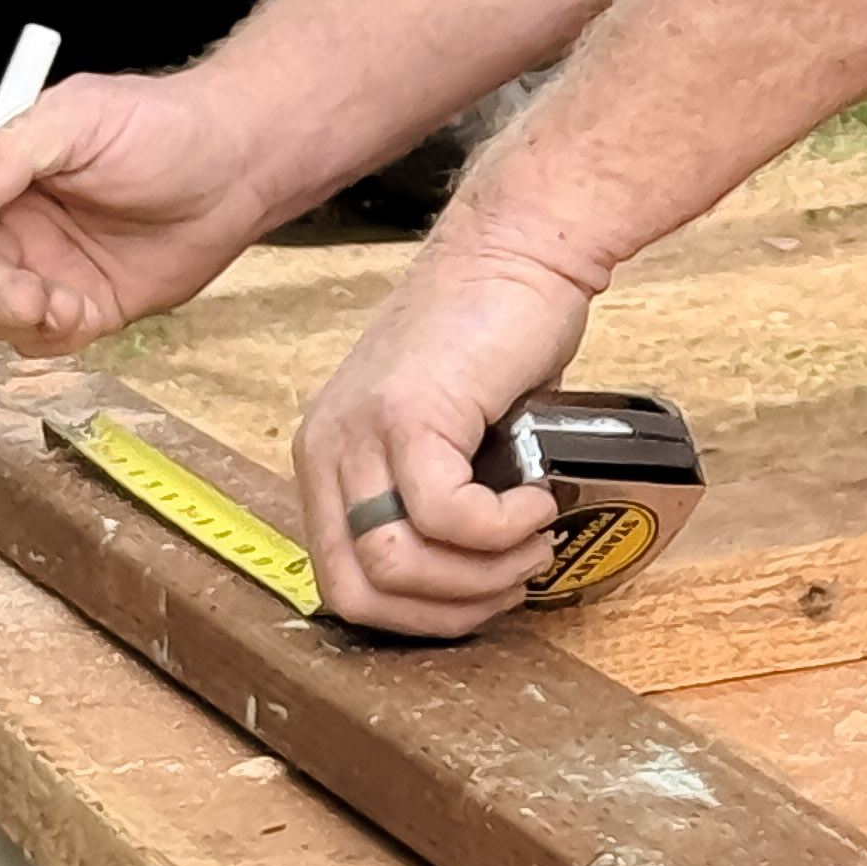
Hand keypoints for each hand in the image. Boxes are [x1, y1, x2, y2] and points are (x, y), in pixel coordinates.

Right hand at [0, 68, 265, 351]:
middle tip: (19, 294)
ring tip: (59, 304)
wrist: (240, 168)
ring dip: (11, 316)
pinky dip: (46, 335)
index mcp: (1, 160)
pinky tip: (82, 313)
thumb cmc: (166, 126)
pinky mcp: (78, 303)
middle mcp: (12, 215)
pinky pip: (35, 337)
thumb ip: (13, 152)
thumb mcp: (84, 118)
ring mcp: (43, 262)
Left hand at [292, 238, 592, 637]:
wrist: (522, 249)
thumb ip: (433, 494)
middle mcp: (329, 446)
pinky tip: (538, 504)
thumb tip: (468, 579)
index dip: (417, 617)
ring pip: (397, 565)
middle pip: (358, 592)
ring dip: (481, 576)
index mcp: (328, 457)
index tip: (482, 600)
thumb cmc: (498, 332)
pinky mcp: (410, 414)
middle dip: (446, 614)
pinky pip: (446, 518)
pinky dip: (501, 531)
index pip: (341, 585)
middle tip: (512, 582)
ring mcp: (364, 430)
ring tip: (534, 541)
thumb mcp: (447, 432)